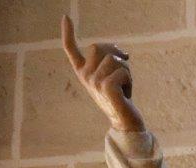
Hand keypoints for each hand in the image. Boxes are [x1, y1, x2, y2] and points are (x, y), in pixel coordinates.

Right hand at [61, 13, 144, 131]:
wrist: (125, 122)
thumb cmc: (120, 98)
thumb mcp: (111, 76)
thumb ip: (110, 60)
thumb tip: (120, 52)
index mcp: (83, 73)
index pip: (72, 51)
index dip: (68, 34)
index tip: (66, 17)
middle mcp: (86, 77)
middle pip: (99, 47)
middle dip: (115, 53)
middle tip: (122, 73)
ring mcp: (94, 82)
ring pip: (114, 59)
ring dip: (125, 70)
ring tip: (123, 87)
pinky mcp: (106, 87)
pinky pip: (123, 70)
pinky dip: (129, 80)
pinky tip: (126, 94)